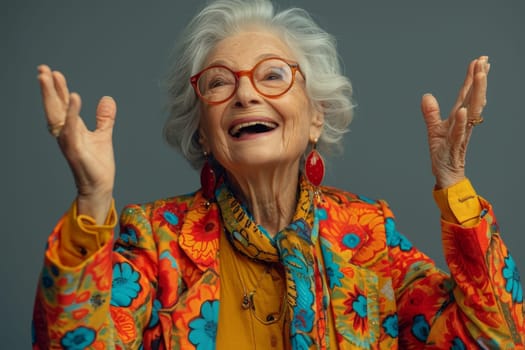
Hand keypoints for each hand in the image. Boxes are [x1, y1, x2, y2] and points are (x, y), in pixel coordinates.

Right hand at [38, 65, 115, 222]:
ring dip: (52, 95)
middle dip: (48, 88)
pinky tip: (74, 97)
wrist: (100, 186)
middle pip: (54, 106)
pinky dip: (72, 112)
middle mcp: (66, 133)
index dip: (57, 89)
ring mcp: (68, 141)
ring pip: (57, 114)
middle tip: (42, 69)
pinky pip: (71, 127)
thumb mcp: (103, 135)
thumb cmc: (97, 164)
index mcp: (72, 128)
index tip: (52, 72)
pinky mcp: (75, 149)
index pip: (62, 104)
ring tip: (49, 77)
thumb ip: (104, 118)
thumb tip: (107, 99)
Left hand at [421, 56, 489, 188]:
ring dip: (476, 93)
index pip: (467, 94)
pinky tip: (462, 110)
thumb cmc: (443, 153)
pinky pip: (459, 132)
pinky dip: (460, 121)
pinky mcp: (454, 145)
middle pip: (474, 98)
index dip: (472, 77)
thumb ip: (431, 113)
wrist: (447, 175)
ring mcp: (461, 133)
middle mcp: (464, 123)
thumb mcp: (434, 130)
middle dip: (480, 79)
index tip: (480, 60)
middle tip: (484, 61)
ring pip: (471, 111)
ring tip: (479, 75)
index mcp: (459, 118)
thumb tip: (426, 95)